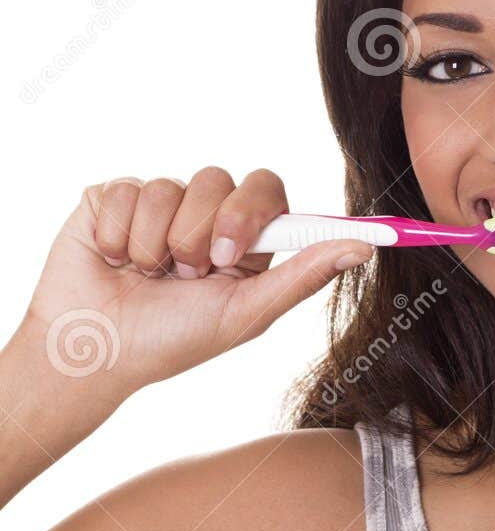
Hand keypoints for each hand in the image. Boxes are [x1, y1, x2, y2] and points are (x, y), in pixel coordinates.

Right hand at [19, 167, 374, 400]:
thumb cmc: (173, 341)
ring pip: (170, 185)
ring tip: (146, 276)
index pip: (267, 190)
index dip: (251, 214)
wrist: (96, 350)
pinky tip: (114, 262)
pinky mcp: (114, 197)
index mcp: (244, 241)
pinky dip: (120, 237)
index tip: (231, 255)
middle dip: (200, 234)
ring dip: (156, 244)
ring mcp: (159, 202)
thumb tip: (362, 249)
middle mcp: (204, 215)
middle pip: (219, 180)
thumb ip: (303, 276)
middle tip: (186, 275)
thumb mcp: (246, 314)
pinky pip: (127, 189)